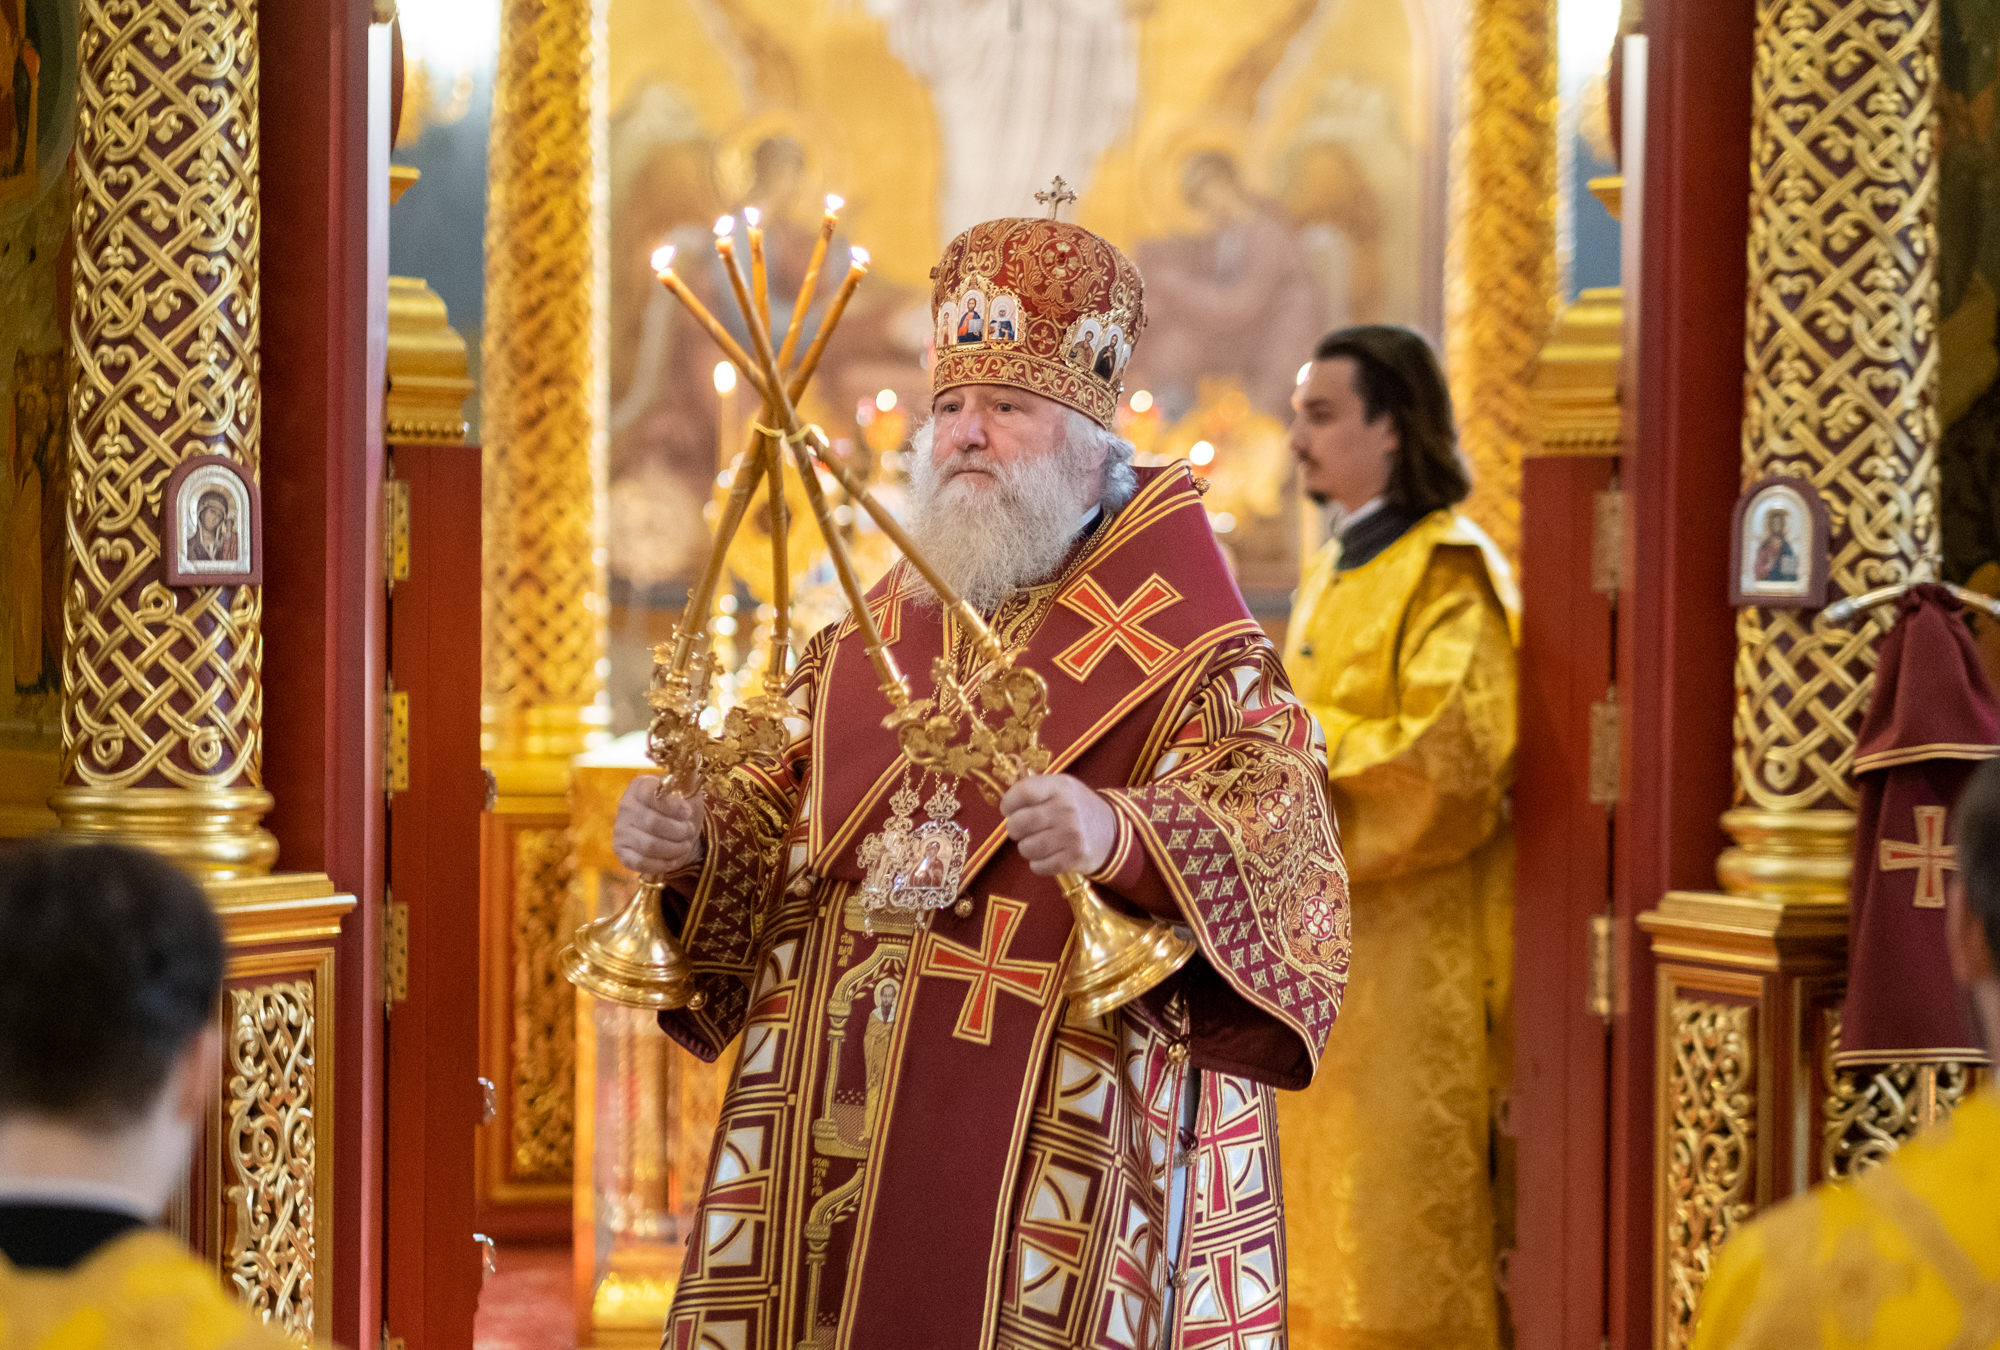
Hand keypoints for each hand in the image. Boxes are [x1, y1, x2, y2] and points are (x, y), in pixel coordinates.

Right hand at [612, 777, 705, 874]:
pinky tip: (675, 857)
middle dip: (678, 831)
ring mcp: (620, 830)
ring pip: (649, 845)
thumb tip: (695, 752)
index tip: (687, 812)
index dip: (672, 806)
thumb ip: (690, 772)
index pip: (650, 795)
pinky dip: (664, 863)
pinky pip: (641, 863)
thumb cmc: (682, 807)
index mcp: (639, 786)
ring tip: (685, 844)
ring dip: (674, 848)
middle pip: (652, 823)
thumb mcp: (689, 789)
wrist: (676, 832)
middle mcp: (625, 806)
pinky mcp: (621, 852)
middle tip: (689, 831)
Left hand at [1000, 774, 1116, 876]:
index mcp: (1060, 787)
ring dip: (1026, 848)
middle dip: (1014, 829)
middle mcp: (1066, 809)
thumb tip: (1005, 804)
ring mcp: (1071, 835)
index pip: (1022, 792)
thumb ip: (1036, 790)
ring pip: (1026, 848)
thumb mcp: (1062, 788)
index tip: (1008, 810)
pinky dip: (1038, 863)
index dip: (1008, 803)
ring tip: (1037, 842)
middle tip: (1022, 829)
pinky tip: (1047, 855)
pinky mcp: (1074, 858)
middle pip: (1018, 823)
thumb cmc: (1077, 808)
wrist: (1112, 833)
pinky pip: (1038, 866)